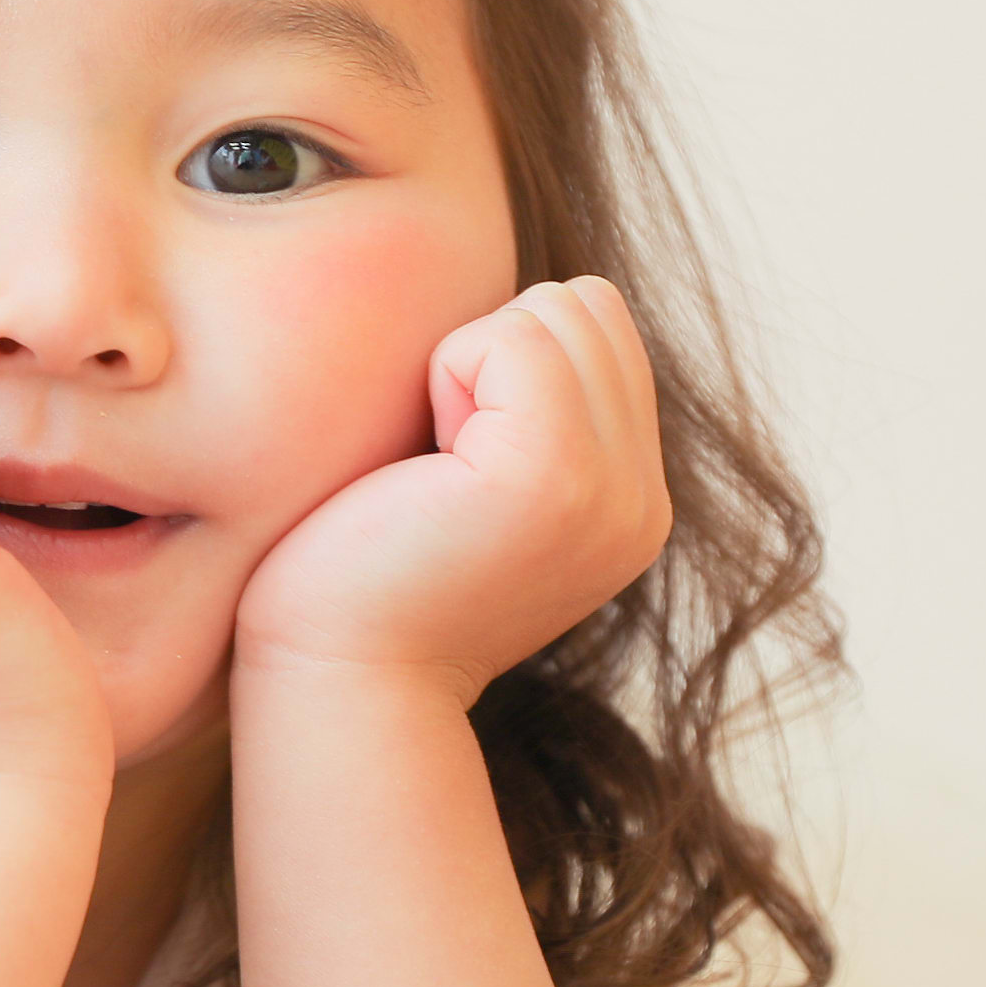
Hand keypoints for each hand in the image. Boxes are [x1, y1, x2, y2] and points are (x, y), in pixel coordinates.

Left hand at [233, 275, 671, 700]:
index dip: (507, 360)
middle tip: (439, 465)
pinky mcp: (553, 476)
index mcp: (632, 501)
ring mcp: (610, 489)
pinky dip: (446, 376)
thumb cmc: (367, 579)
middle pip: (588, 306)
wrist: (342, 680)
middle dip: (494, 353)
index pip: (602, 326)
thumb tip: (531, 317)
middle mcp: (642, 500)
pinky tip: (424, 468)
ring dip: (468, 365)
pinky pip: (511, 339)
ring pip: (555, 312)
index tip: (454, 461)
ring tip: (436, 471)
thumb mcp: (480, 492)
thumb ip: (534, 418)